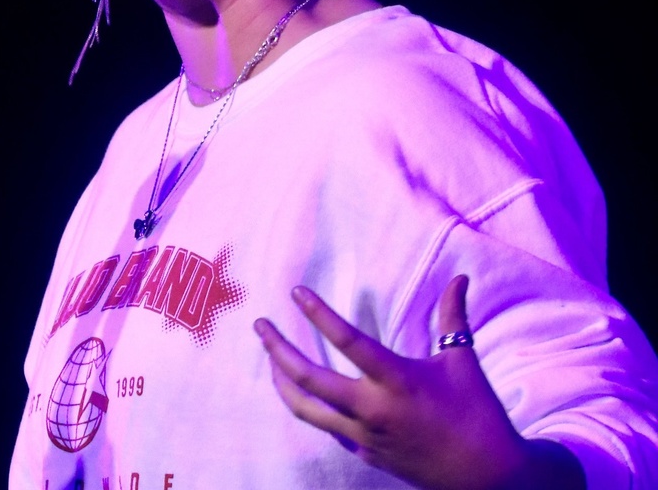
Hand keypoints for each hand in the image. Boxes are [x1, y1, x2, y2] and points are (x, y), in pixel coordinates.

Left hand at [253, 275, 583, 489]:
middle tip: (260, 325)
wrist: (487, 478)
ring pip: (306, 409)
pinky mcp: (364, 453)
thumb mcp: (464, 363)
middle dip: (278, 350)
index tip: (296, 292)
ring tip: (270, 358)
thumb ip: (452, 319)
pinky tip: (301, 391)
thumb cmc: (478, 415)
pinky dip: (309, 407)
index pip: (349, 342)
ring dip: (282, 381)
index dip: (320, 314)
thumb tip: (460, 278)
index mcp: (397, 382)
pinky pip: (326, 427)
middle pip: (309, 379)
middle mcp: (373, 409)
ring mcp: (364, 435)